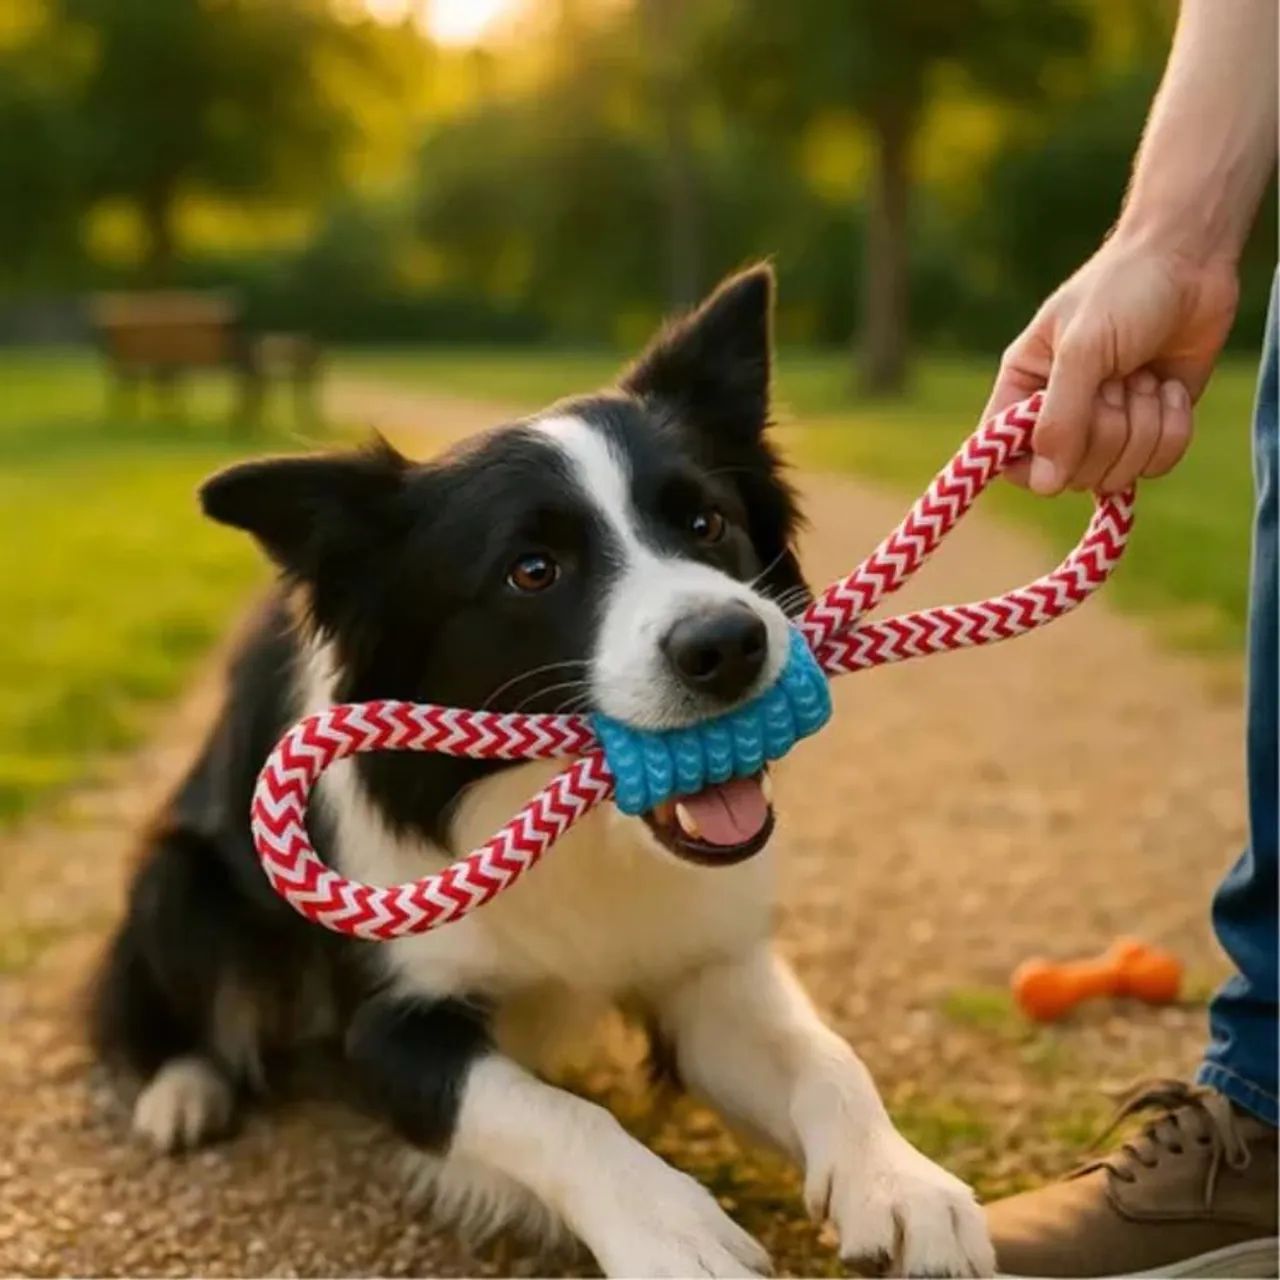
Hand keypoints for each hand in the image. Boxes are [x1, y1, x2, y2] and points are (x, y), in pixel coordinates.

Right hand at [984, 235, 1239, 494]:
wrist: (1192, 261)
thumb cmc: (1123, 291)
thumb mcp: (1083, 349)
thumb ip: (1060, 418)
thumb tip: (1045, 485)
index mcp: (1024, 391)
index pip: (1009, 462)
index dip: (1034, 465)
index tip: (1062, 442)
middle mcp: (1061, 416)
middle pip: (1072, 474)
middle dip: (1106, 429)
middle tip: (1119, 378)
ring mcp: (1108, 427)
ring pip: (1117, 473)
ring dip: (1143, 425)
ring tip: (1145, 376)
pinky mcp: (1153, 430)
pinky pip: (1157, 465)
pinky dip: (1173, 426)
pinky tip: (1169, 387)